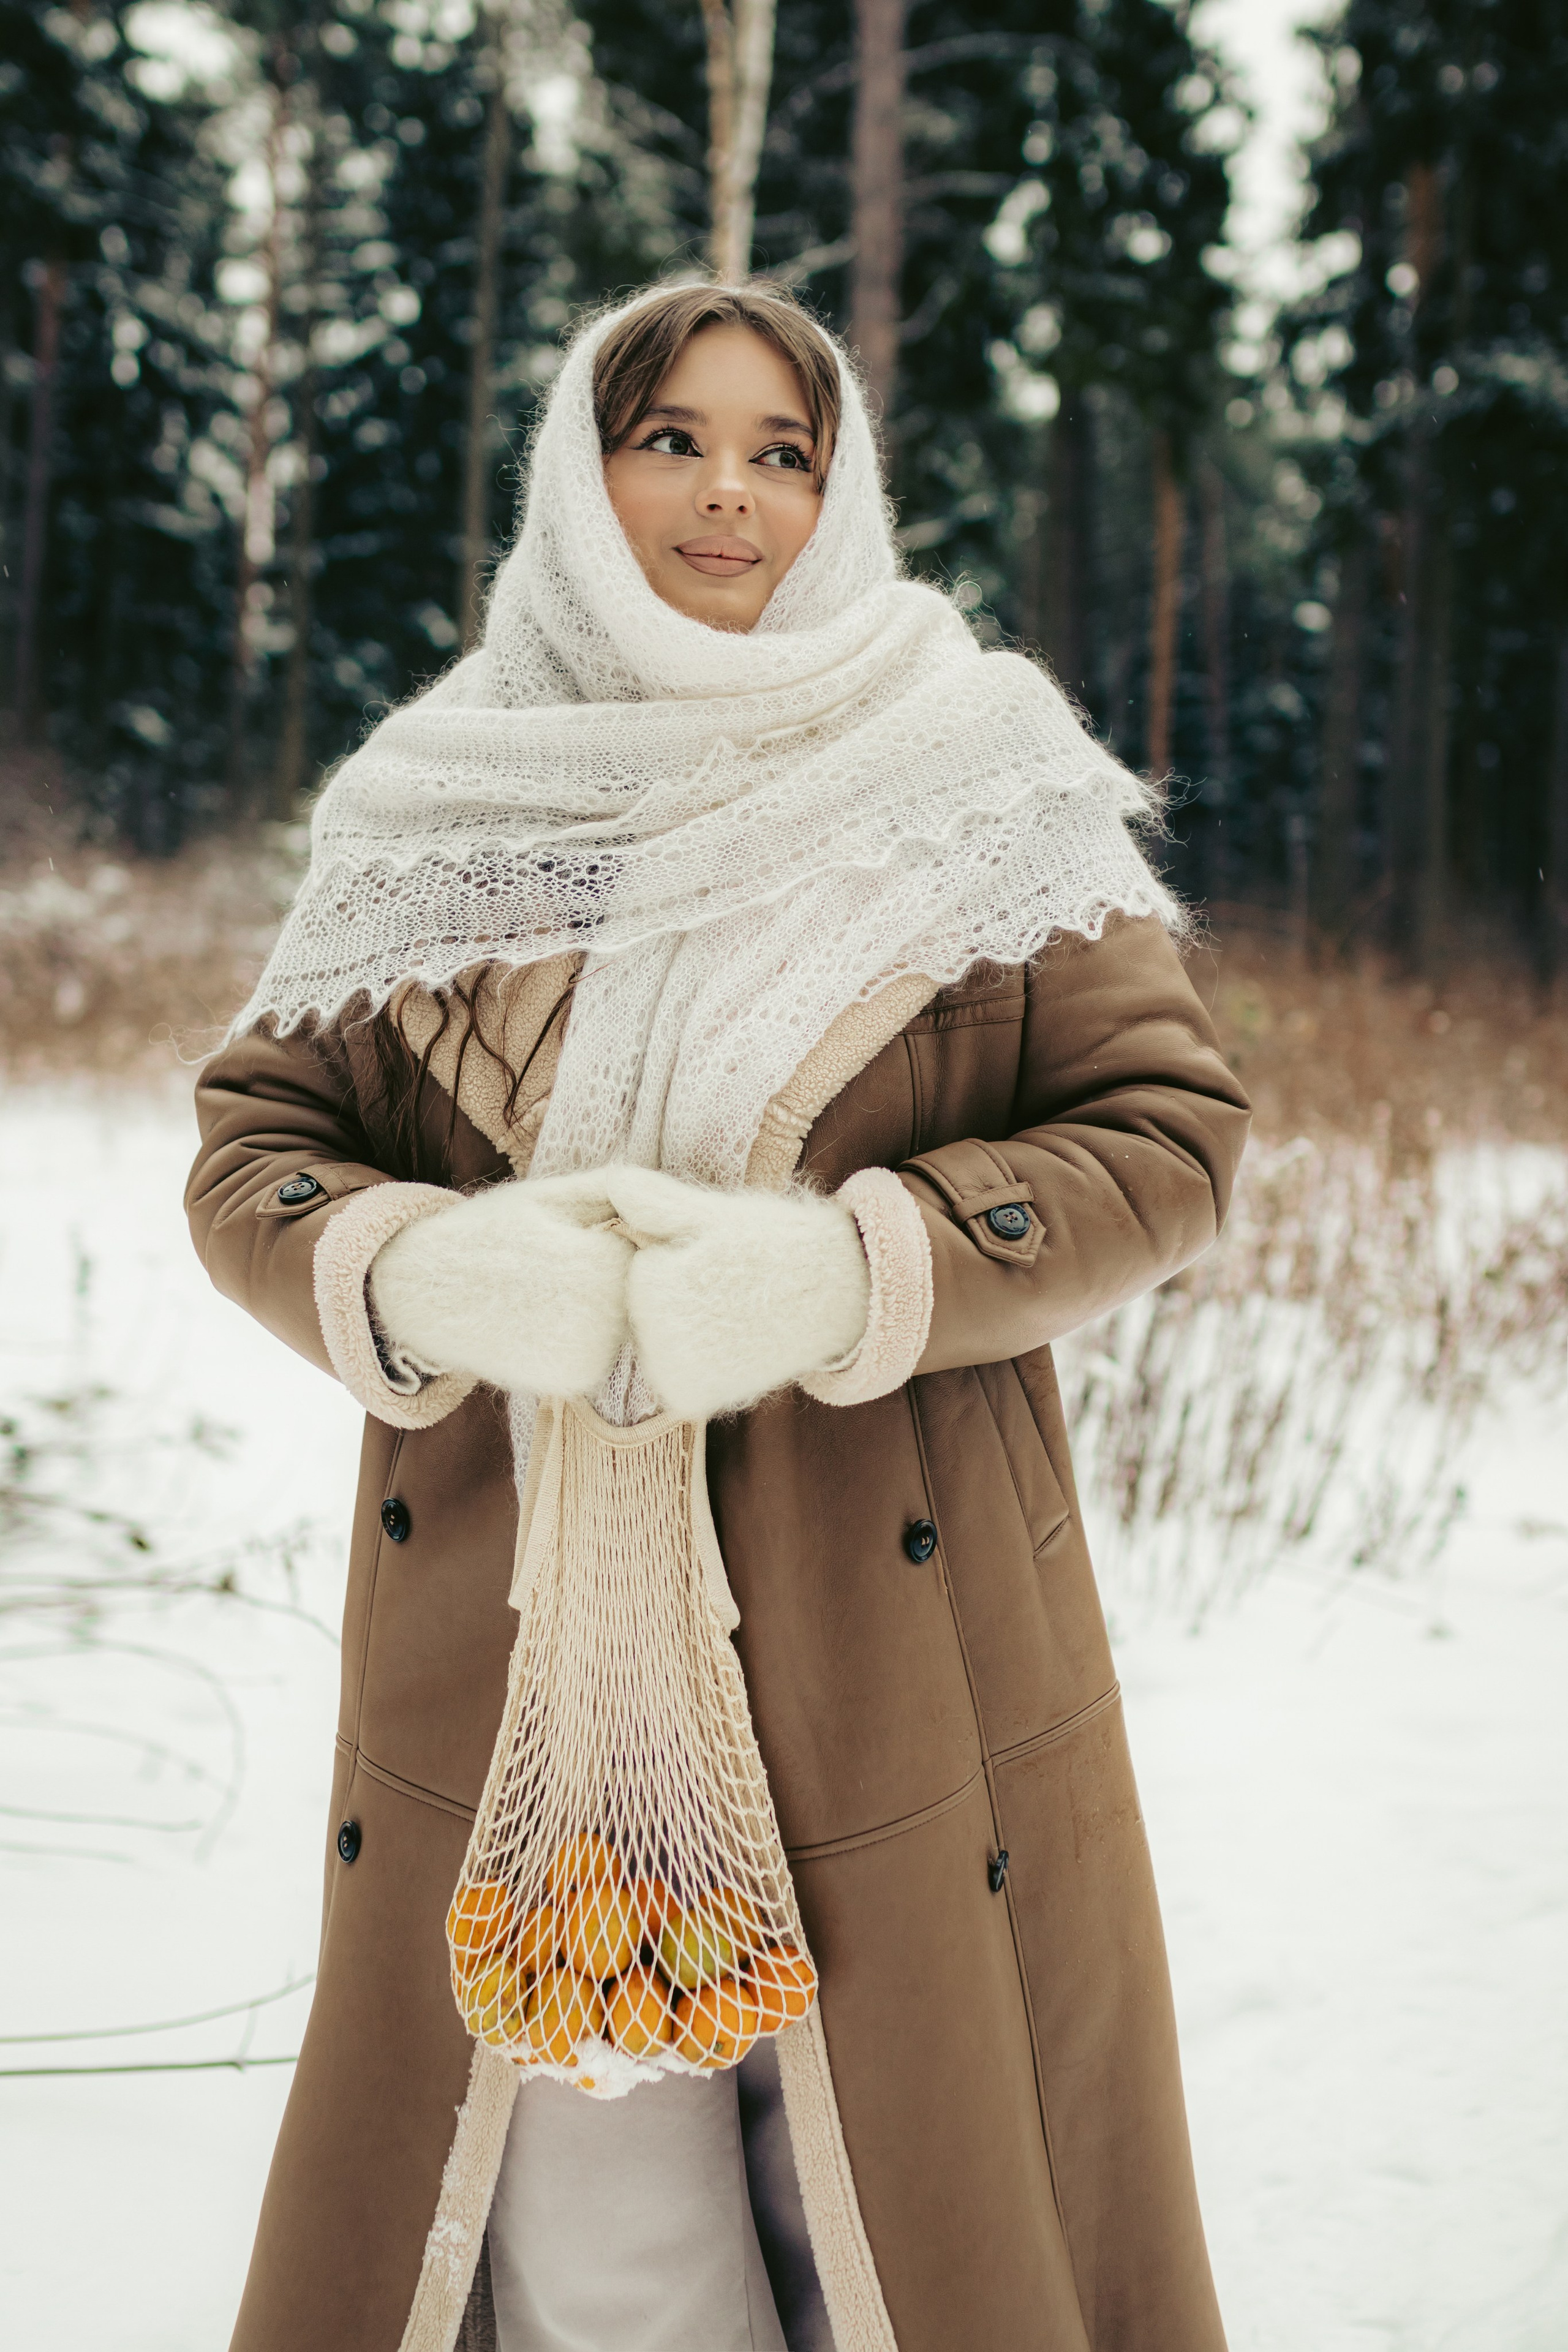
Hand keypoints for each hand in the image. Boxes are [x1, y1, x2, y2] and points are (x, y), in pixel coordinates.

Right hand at [368, 1172, 631, 1397]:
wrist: (425, 1292)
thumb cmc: (489, 1233)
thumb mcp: (549, 1195)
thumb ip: (614, 1189)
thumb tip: (665, 1199)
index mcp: (599, 1264)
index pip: (629, 1246)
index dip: (589, 1236)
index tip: (545, 1238)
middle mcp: (600, 1320)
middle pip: (627, 1287)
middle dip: (595, 1273)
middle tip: (539, 1269)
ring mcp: (588, 1358)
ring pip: (617, 1320)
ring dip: (588, 1306)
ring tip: (536, 1295)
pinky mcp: (575, 1382)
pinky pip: (598, 1349)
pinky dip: (575, 1336)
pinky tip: (537, 1323)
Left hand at [603, 1166, 869, 1420]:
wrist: (837, 1294)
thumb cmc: (773, 1244)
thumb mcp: (711, 1214)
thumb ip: (654, 1201)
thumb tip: (612, 1180)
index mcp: (653, 1287)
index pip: (641, 1267)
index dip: (678, 1254)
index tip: (719, 1258)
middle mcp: (657, 1344)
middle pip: (643, 1307)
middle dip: (677, 1293)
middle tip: (728, 1287)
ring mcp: (672, 1378)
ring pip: (654, 1338)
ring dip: (684, 1327)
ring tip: (731, 1313)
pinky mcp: (687, 1402)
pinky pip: (672, 1371)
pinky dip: (696, 1360)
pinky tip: (730, 1344)